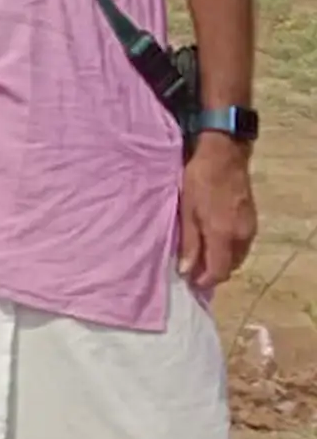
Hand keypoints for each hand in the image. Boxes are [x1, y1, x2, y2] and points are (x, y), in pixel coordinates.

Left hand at [177, 134, 257, 290]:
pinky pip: (241, 244)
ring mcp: (250, 227)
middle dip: (213, 272)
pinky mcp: (252, 219)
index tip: (189, 283)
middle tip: (192, 270)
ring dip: (221, 260)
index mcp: (223, 235)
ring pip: (237, 256)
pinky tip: (213, 242)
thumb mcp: (186, 212)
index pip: (219, 271)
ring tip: (200, 257)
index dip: (205, 281)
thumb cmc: (198, 181)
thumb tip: (186, 271)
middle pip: (230, 266)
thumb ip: (189, 243)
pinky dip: (228, 249)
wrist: (223, 155)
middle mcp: (242, 235)